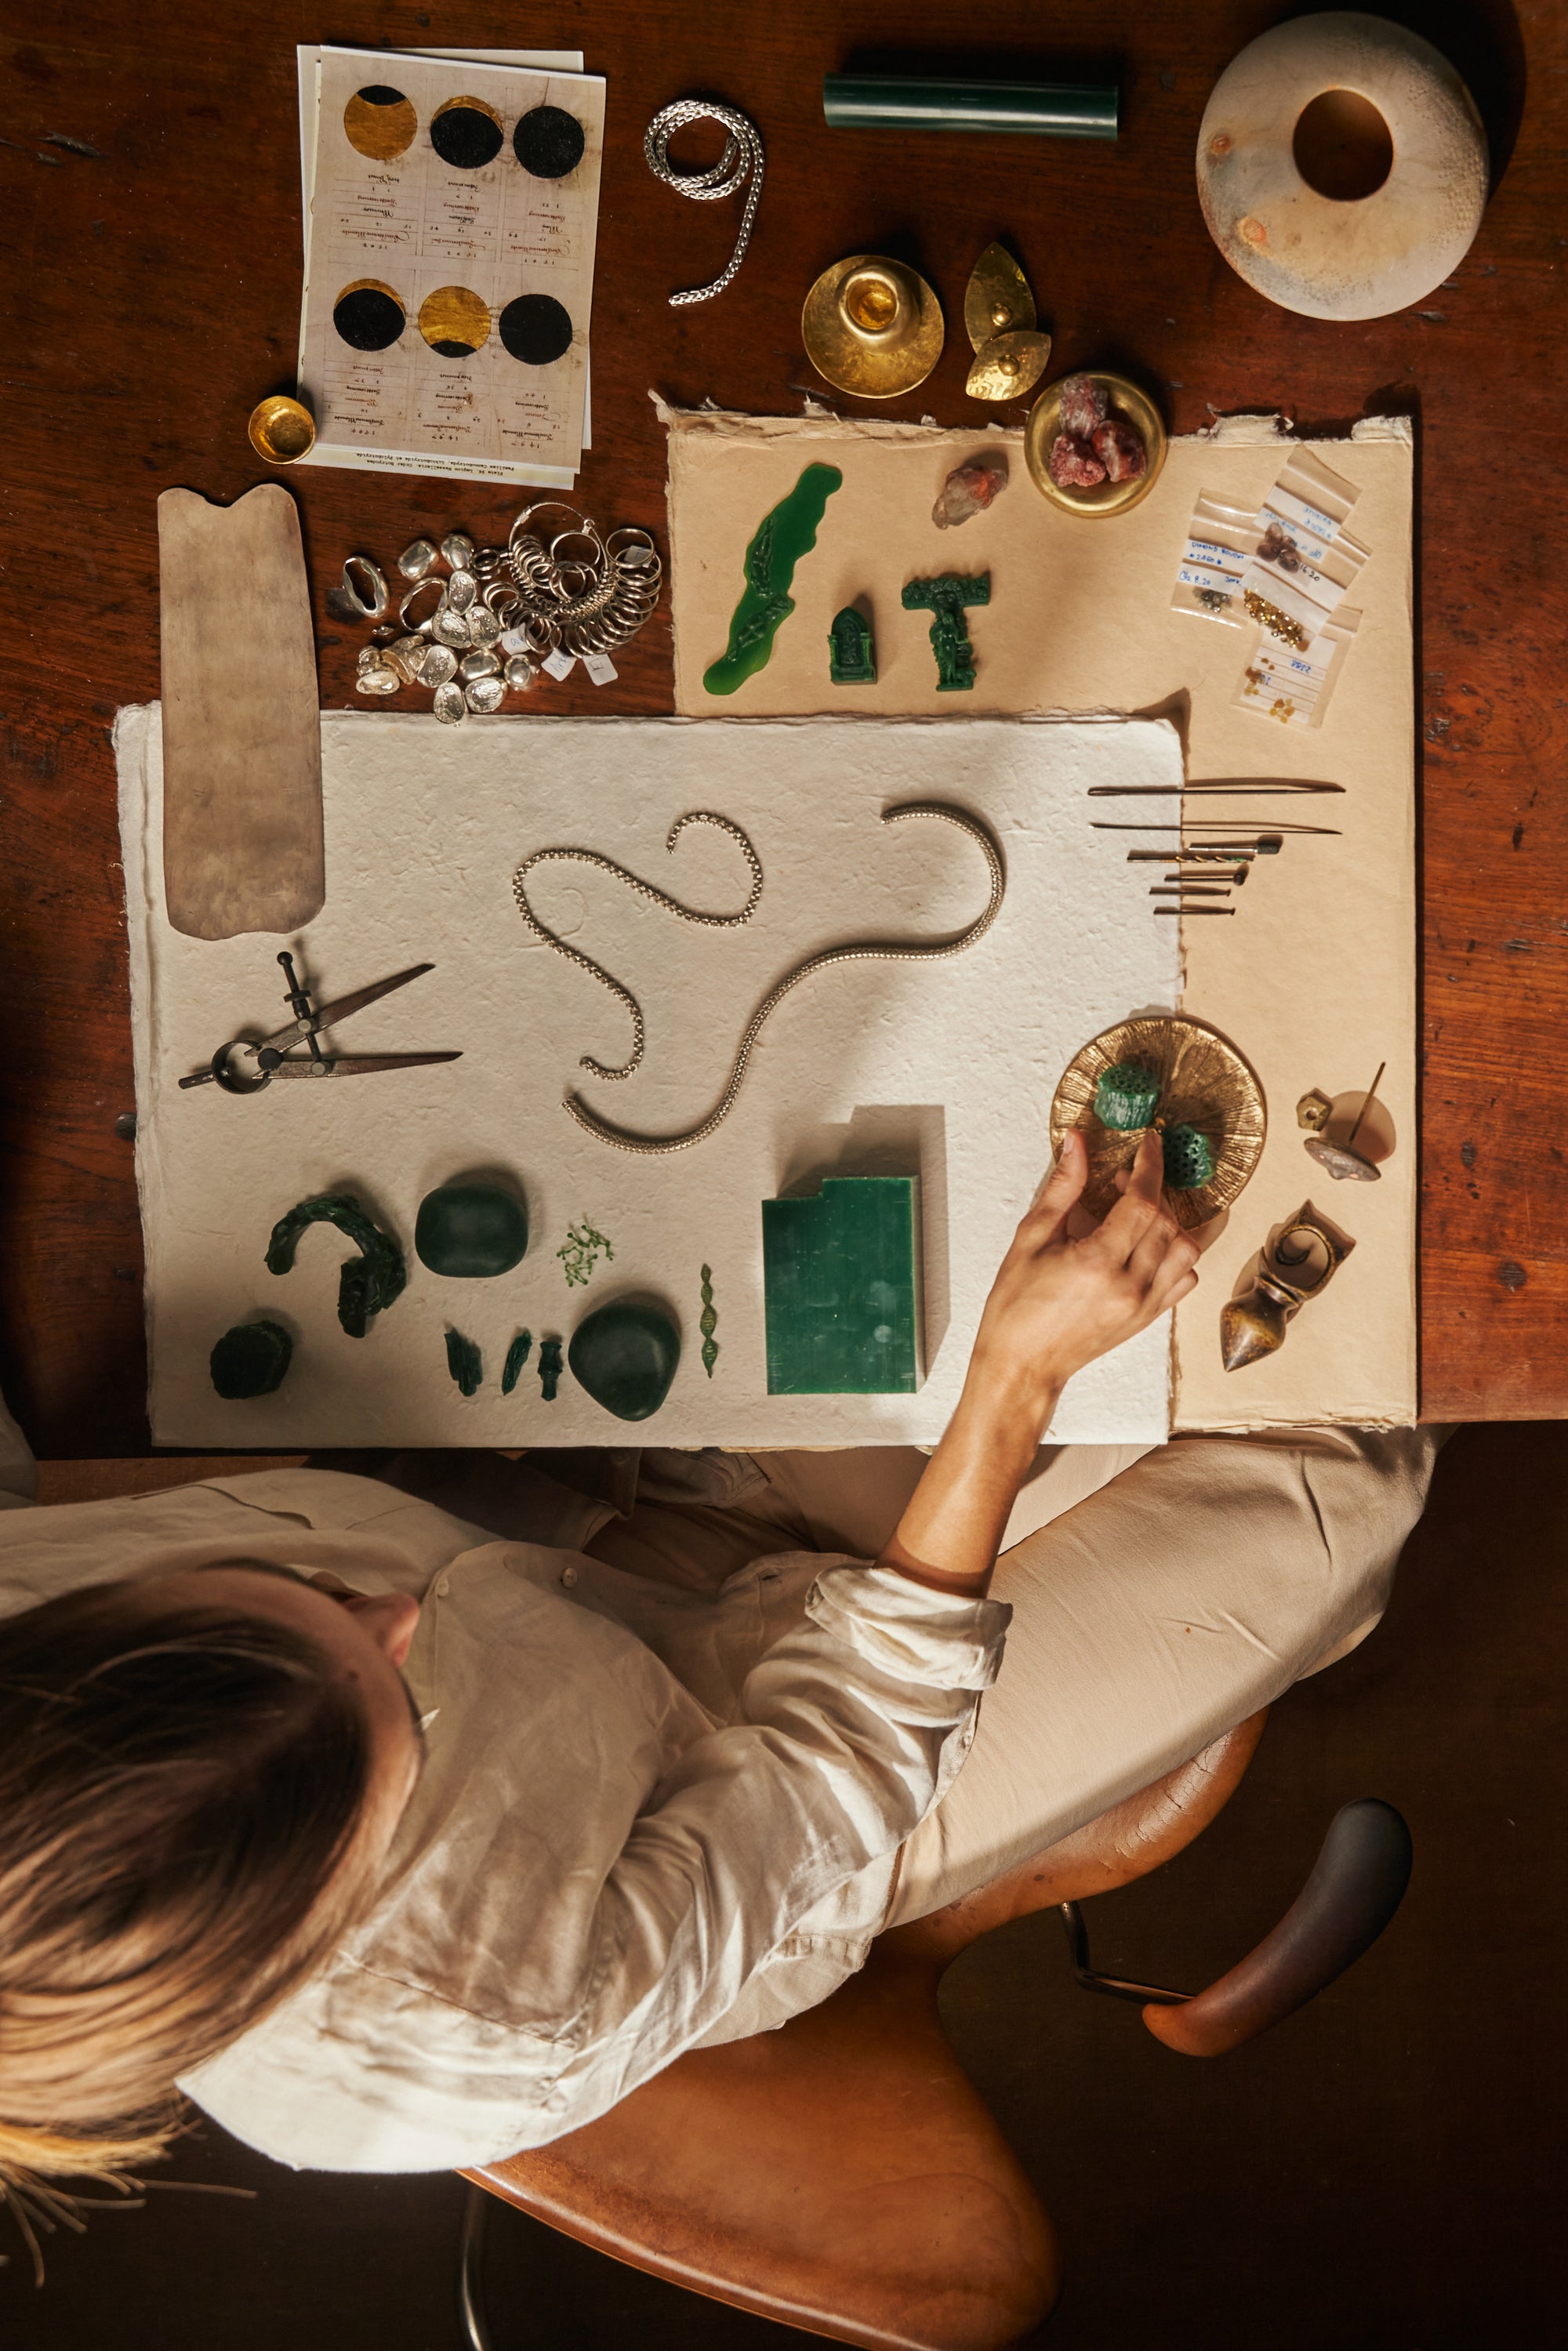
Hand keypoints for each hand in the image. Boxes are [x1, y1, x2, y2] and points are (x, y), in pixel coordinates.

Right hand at [964, 1128, 1200, 1434]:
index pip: (1143, 1201)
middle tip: (1121, 1179)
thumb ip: (1062, 1188)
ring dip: (1169, 1221)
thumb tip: (1077, 1143)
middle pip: (1166, 1221)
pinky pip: (1184, 1278)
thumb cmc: (1017, 1307)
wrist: (1022, 1365)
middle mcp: (1130, 1286)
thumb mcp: (1031, 1239)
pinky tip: (1147, 1245)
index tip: (1148, 1143)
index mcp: (1098, 1263)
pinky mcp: (1149, 1318)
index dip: (1149, 1166)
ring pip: (1185, 1249)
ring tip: (1138, 1212)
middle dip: (1151, 1190)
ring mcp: (1144, 1305)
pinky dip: (1176, 1254)